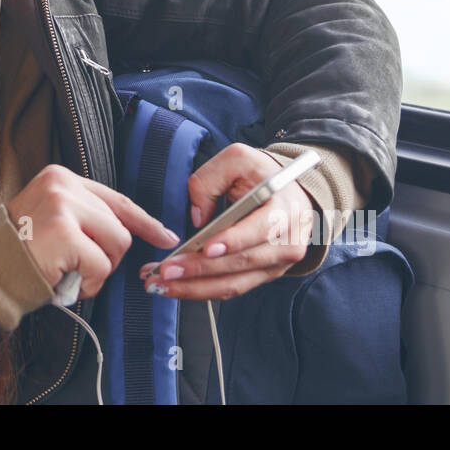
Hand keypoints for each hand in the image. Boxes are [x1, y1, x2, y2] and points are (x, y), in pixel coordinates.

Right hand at [6, 164, 180, 300]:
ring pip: (117, 244)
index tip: (165, 235)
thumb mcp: (52, 218)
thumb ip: (84, 215)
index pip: (115, 199)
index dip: (144, 221)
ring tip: (71, 273)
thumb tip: (128, 230)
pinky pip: (101, 266)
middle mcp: (62, 184)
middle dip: (109, 256)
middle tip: (80, 268)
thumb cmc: (21, 252)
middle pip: (119, 225)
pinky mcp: (64, 233)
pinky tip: (65, 281)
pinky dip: (89, 284)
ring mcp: (63, 206)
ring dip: (100, 270)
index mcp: (61, 177)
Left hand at [136, 143, 315, 299]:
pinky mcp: (263, 276)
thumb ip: (210, 180)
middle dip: (200, 269)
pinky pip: (231, 287)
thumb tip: (197, 218)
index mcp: (284, 209)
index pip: (261, 229)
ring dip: (194, 288)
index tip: (206, 248)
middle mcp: (286, 242)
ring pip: (234, 283)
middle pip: (242, 263)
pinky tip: (175, 286)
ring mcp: (276, 264)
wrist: (288, 193)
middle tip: (166, 271)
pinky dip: (201, 289)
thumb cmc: (260, 174)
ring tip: (160, 285)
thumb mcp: (236, 159)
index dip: (234, 241)